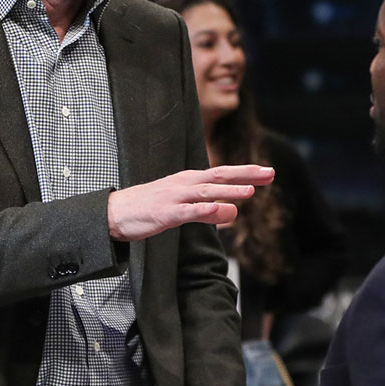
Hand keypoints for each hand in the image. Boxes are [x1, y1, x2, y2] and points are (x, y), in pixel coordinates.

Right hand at [107, 165, 274, 240]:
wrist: (114, 212)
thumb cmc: (148, 207)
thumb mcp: (182, 205)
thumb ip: (208, 209)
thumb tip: (232, 212)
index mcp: (188, 180)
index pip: (222, 173)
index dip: (246, 172)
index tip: (268, 172)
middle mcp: (183, 184)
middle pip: (219, 175)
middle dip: (245, 174)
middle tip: (269, 173)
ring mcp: (174, 198)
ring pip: (205, 192)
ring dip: (228, 191)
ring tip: (249, 191)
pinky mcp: (164, 213)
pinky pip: (187, 212)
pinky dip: (203, 210)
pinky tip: (218, 210)